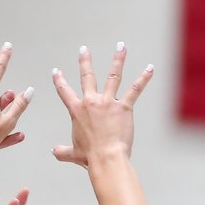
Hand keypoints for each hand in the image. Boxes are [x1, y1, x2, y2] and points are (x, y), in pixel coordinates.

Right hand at [52, 43, 152, 167]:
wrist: (106, 158)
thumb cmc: (90, 157)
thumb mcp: (73, 153)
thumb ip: (63, 151)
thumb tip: (54, 151)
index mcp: (77, 111)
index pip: (64, 92)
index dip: (59, 81)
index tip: (56, 71)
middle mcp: (91, 102)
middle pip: (87, 76)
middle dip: (84, 61)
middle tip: (83, 49)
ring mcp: (108, 102)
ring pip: (113, 75)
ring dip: (117, 59)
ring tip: (121, 46)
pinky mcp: (124, 107)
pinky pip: (135, 89)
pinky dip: (144, 78)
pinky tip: (150, 68)